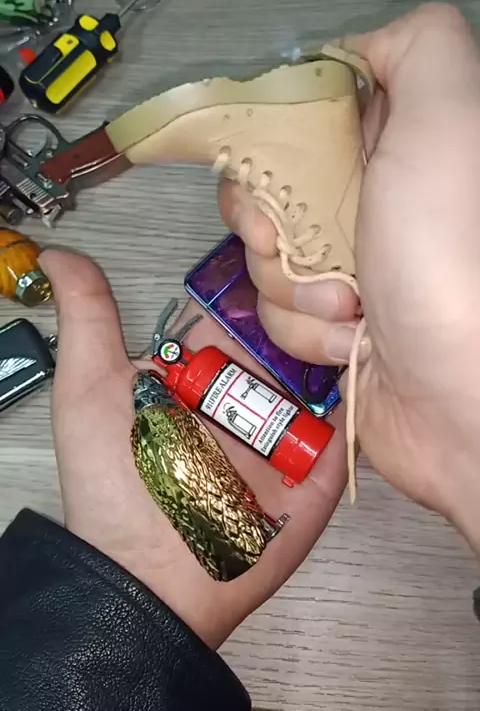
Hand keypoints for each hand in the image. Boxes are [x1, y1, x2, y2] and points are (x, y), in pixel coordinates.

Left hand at [40, 249, 346, 649]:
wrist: (152, 578)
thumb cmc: (113, 485)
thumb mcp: (90, 392)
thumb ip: (89, 320)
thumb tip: (59, 256)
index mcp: (200, 372)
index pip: (238, 309)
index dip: (258, 274)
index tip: (279, 232)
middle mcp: (245, 396)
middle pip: (288, 333)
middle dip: (308, 302)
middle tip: (328, 269)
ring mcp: (284, 432)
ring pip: (325, 369)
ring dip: (342, 338)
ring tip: (358, 303)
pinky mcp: (318, 468)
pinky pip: (351, 424)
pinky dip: (367, 394)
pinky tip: (378, 356)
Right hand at [219, 3, 479, 555]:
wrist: (462, 400)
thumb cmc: (454, 262)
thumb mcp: (451, 116)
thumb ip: (416, 46)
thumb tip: (359, 49)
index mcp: (404, 145)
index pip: (305, 118)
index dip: (274, 140)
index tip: (271, 167)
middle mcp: (380, 202)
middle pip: (274, 186)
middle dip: (270, 220)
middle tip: (292, 241)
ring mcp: (357, 264)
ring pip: (269, 252)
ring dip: (294, 284)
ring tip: (349, 304)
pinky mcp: (338, 322)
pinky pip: (280, 310)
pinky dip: (306, 329)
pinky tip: (353, 338)